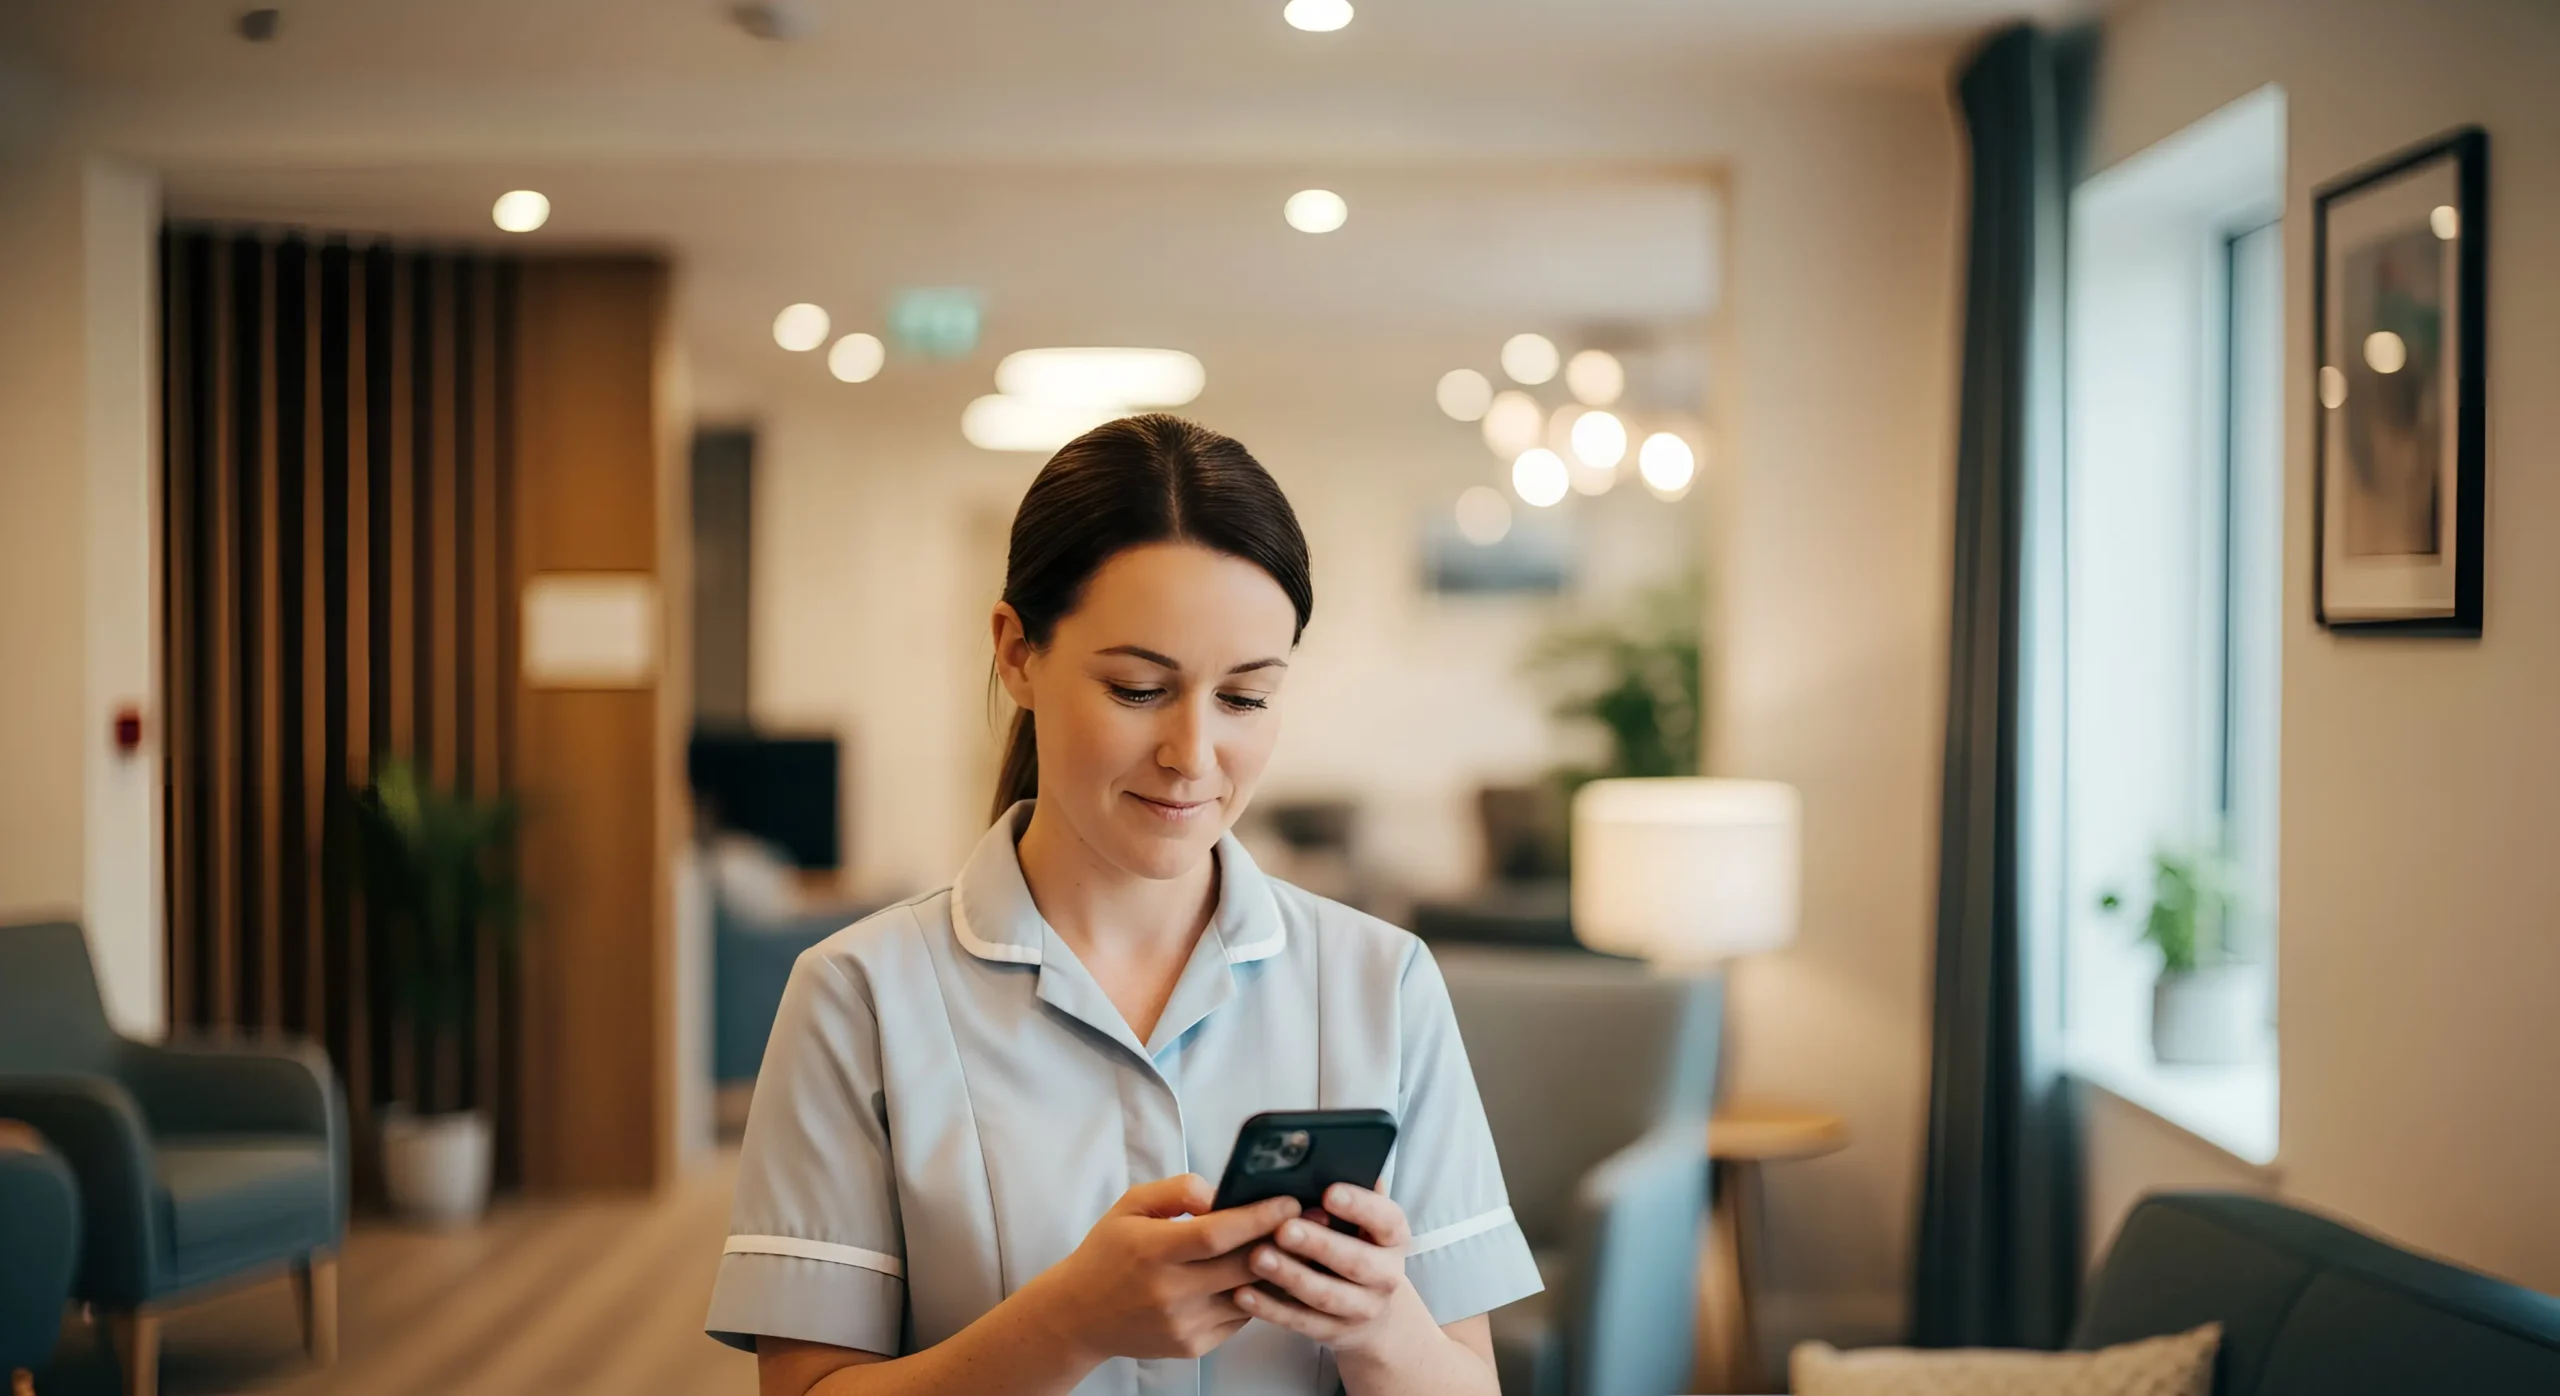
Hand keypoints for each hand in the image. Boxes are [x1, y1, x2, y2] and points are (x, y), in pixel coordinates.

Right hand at [1025, 1174, 1301, 1363]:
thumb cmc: (1108, 1253)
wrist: (1078, 1315)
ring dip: (1275, 1270)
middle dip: (1282, 1241)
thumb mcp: (1131, 1205)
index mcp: (1152, 1250)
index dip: (1259, 1217)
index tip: (1289, 1202)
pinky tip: (1258, 1275)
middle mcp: (1169, 1292)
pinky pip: (1238, 1317)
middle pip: (1243, 1267)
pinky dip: (1252, 1294)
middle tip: (1309, 1221)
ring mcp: (1183, 1324)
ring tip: (1293, 1246)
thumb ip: (1178, 1190)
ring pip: (1249, 1295)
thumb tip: (1223, 1193)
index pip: (1217, 1234)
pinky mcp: (1192, 1346)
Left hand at [1231, 1183, 1425, 1359]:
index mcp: (1392, 1237)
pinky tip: (1243, 1292)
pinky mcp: (1333, 1332)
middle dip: (1318, 1244)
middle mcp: (1385, 1275)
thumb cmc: (1355, 1245)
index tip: (1328, 1191)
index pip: (1386, 1218)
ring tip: (1257, 1256)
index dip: (1360, 1205)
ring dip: (1290, 1276)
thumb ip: (1345, 1187)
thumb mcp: (1360, 1218)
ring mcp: (1361, 1308)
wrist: (1373, 1311)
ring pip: (1325, 1295)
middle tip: (1284, 1228)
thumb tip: (1323, 1155)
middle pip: (1354, 1261)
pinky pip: (1300, 1322)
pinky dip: (1270, 1308)